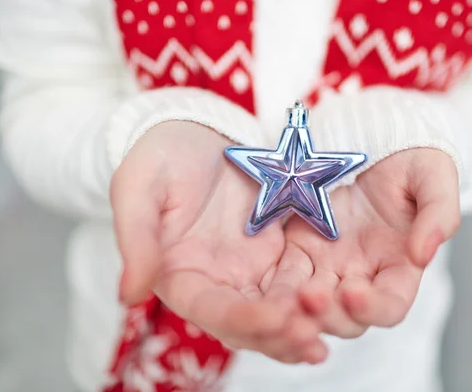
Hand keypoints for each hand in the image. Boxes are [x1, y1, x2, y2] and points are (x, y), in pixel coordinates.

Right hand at [110, 121, 325, 363]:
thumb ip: (137, 239)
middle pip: (250, 325)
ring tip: (333, 332)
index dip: (243, 321)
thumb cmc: (160, 156)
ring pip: (279, 311)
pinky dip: (316, 296)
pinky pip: (299, 281)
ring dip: (304, 325)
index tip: (278, 320)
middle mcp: (217, 283)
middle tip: (314, 340)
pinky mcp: (275, 253)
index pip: (212, 311)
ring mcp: (249, 270)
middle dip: (280, 336)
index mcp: (180, 276)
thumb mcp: (139, 188)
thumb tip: (128, 295)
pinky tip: (343, 298)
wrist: (197, 130)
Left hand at [266, 148, 459, 337]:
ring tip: (281, 302)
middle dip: (328, 315)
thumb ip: (439, 214)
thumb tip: (423, 254)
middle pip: (347, 317)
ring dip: (297, 310)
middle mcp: (362, 273)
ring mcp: (328, 263)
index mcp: (398, 265)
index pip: (391, 304)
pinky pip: (285, 277)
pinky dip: (277, 290)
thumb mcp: (433, 176)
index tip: (354, 293)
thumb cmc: (409, 156)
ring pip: (311, 306)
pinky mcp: (298, 248)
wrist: (372, 133)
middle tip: (309, 299)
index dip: (374, 307)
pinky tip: (264, 289)